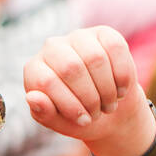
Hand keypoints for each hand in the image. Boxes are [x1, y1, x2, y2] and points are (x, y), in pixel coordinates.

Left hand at [23, 27, 155, 155]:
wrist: (108, 111)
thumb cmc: (78, 116)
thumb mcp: (59, 122)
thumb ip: (43, 112)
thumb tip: (32, 97)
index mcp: (34, 69)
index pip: (46, 82)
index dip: (70, 105)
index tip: (83, 120)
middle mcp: (52, 47)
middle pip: (71, 68)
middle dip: (90, 98)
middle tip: (98, 113)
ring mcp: (77, 37)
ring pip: (95, 58)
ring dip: (107, 89)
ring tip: (109, 104)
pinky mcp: (103, 33)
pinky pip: (115, 48)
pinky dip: (123, 75)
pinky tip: (121, 90)